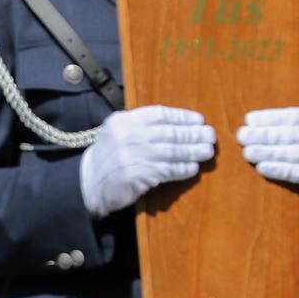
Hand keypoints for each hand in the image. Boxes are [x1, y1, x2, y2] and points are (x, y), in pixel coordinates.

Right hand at [79, 105, 215, 218]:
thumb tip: (176, 124)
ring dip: (192, 152)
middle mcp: (129, 135)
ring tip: (207, 152)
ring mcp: (133, 155)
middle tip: (210, 136)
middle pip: (169, 133)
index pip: (159, 114)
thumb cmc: (107, 157)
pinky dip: (182, 169)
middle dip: (192, 134)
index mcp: (123, 121)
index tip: (198, 120)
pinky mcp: (138, 175)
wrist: (87, 183)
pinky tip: (192, 168)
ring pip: (171, 151)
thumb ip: (139, 126)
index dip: (181, 117)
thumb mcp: (117, 132)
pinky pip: (167, 170)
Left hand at [237, 108, 298, 228]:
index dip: (271, 117)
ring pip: (292, 153)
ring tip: (247, 152)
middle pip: (291, 134)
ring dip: (266, 152)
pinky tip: (261, 167)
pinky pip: (296, 172)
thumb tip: (251, 122)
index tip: (249, 119)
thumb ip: (287, 129)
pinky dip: (276, 169)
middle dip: (263, 135)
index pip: (296, 116)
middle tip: (242, 136)